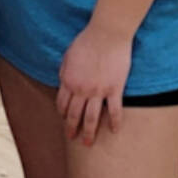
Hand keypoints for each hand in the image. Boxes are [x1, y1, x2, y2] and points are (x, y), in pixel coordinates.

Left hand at [56, 20, 132, 144]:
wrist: (106, 34)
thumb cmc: (86, 41)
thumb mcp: (68, 56)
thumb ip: (65, 71)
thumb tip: (64, 82)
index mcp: (68, 81)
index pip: (62, 103)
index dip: (62, 113)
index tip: (64, 119)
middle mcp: (81, 89)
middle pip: (74, 114)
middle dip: (72, 128)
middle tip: (72, 137)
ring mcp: (98, 91)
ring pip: (92, 117)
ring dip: (89, 132)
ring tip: (88, 143)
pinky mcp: (115, 89)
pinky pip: (114, 110)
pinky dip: (115, 123)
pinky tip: (115, 131)